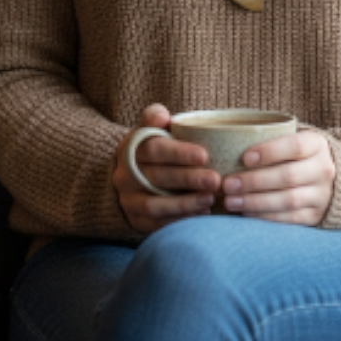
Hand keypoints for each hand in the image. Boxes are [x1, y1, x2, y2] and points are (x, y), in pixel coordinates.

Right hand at [113, 104, 221, 234]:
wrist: (129, 179)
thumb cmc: (151, 150)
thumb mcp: (149, 130)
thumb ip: (155, 118)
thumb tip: (162, 115)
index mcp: (130, 149)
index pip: (153, 149)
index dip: (179, 153)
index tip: (205, 155)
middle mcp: (124, 176)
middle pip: (157, 178)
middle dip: (188, 179)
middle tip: (215, 180)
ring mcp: (128, 201)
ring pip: (155, 205)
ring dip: (185, 204)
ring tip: (210, 199)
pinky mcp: (135, 221)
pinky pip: (156, 225)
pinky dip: (179, 221)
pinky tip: (201, 215)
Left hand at [221, 129, 335, 225]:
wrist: (333, 179)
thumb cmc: (299, 155)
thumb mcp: (294, 139)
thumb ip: (270, 139)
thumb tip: (230, 143)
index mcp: (317, 145)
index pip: (295, 146)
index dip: (269, 151)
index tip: (244, 158)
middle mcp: (323, 170)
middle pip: (288, 176)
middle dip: (254, 181)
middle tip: (228, 184)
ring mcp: (321, 195)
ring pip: (288, 200)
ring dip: (255, 202)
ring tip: (231, 201)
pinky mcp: (316, 215)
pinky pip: (289, 219)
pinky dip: (265, 217)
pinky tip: (246, 212)